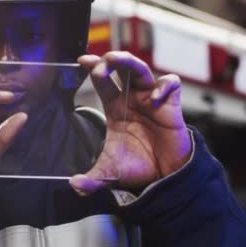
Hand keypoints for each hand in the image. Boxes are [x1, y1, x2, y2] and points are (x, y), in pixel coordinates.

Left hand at [70, 51, 190, 194]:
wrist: (165, 177)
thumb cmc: (138, 167)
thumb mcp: (110, 173)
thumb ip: (91, 180)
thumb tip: (74, 186)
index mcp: (115, 107)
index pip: (103, 81)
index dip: (93, 68)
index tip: (81, 61)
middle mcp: (132, 98)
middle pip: (121, 68)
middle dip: (110, 60)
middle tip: (101, 63)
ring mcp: (151, 98)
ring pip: (142, 69)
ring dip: (129, 62)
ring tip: (116, 60)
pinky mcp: (171, 105)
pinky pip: (170, 84)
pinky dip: (163, 86)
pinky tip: (154, 99)